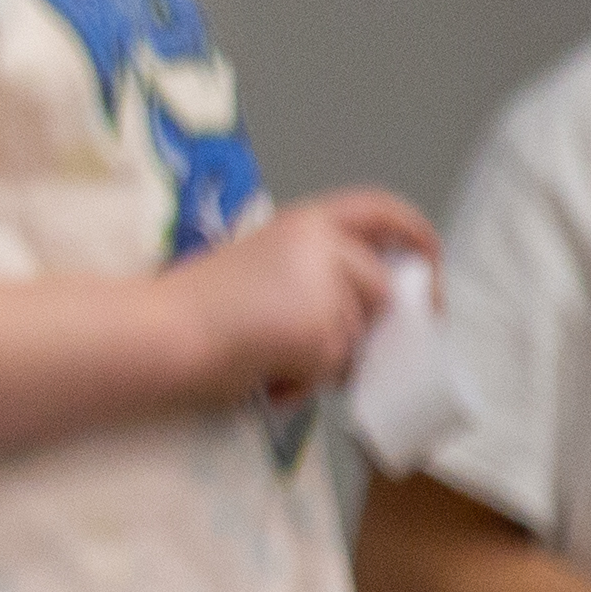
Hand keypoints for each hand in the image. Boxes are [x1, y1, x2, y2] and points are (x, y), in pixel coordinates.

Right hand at [162, 189, 428, 397]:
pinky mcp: (323, 332)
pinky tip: (268, 375)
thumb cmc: (192, 303)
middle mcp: (322, 246)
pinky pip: (334, 369)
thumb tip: (359, 307)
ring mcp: (326, 289)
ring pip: (359, 336)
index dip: (413, 231)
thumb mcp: (259, 261)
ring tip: (272, 359)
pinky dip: (305, 383)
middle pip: (380, 289)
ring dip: (326, 358)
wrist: (161, 332)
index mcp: (303, 221)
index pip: (378, 208)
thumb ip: (310, 269)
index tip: (429, 260)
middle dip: (368, 324)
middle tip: (333, 349)